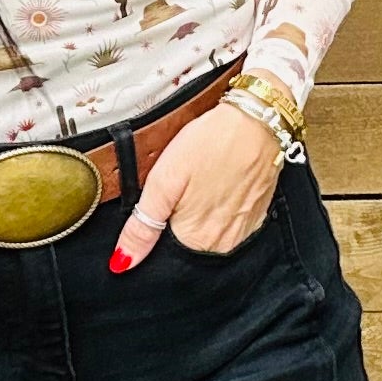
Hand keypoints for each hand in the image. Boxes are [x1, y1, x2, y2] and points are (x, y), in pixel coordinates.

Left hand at [109, 92, 283, 271]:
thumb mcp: (164, 181)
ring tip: (200, 184)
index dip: (155, 233)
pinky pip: (229, 225)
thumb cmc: (211, 143)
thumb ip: (143, 226)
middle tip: (182, 188)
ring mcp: (243, 231)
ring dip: (198, 216)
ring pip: (208, 236)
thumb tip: (123, 262)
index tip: (163, 205)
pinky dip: (219, 211)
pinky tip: (216, 186)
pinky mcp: (257, 216)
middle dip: (176, 223)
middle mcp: (223, 244)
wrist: (258, 119)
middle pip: (187, 246)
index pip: (164, 256)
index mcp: (196, 240)